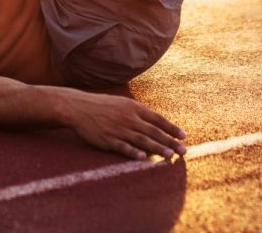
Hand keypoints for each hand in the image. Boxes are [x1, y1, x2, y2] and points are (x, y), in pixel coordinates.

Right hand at [61, 90, 187, 160]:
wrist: (77, 107)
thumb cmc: (102, 106)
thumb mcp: (122, 104)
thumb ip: (138, 113)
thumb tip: (155, 123)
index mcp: (133, 107)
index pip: (157, 118)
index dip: (171, 128)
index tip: (184, 136)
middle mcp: (128, 117)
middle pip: (153, 131)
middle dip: (170, 141)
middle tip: (183, 151)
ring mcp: (118, 129)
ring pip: (141, 140)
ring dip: (157, 149)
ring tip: (169, 156)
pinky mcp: (107, 139)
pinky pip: (123, 147)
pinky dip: (133, 153)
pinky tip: (143, 159)